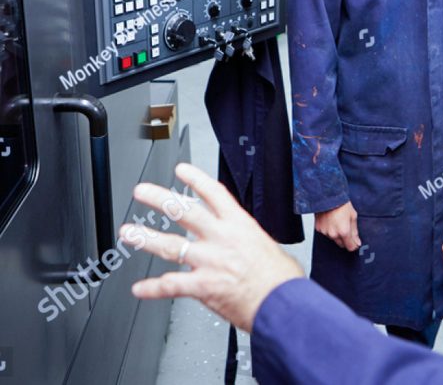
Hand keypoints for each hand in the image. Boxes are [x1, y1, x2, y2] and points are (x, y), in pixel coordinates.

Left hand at [119, 163, 303, 332]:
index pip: (213, 193)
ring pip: (171, 245)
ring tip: (129, 232)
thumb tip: (248, 244)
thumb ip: (250, 242)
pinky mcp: (202, 286)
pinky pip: (170, 285)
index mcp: (240, 225)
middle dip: (159, 199)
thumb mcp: (269, 246)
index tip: (182, 170)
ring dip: (146, 238)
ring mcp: (209, 261)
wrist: (282, 304)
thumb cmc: (281, 280)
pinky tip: (140, 288)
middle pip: (184, 212)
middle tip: (142, 192)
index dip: (195, 179)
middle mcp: (221, 238)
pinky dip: (152, 288)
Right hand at [315, 201, 360, 251]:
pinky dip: (328, 229)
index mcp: (344, 231)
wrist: (327, 195)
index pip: (350, 247)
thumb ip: (354, 232)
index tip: (355, 242)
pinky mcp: (318, 228)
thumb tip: (357, 242)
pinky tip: (330, 220)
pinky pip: (325, 233)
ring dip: (336, 234)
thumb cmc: (341, 203)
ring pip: (333, 238)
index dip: (354, 245)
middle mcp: (333, 234)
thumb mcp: (353, 216)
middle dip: (345, 239)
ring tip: (337, 221)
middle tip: (347, 228)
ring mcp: (324, 232)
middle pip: (341, 244)